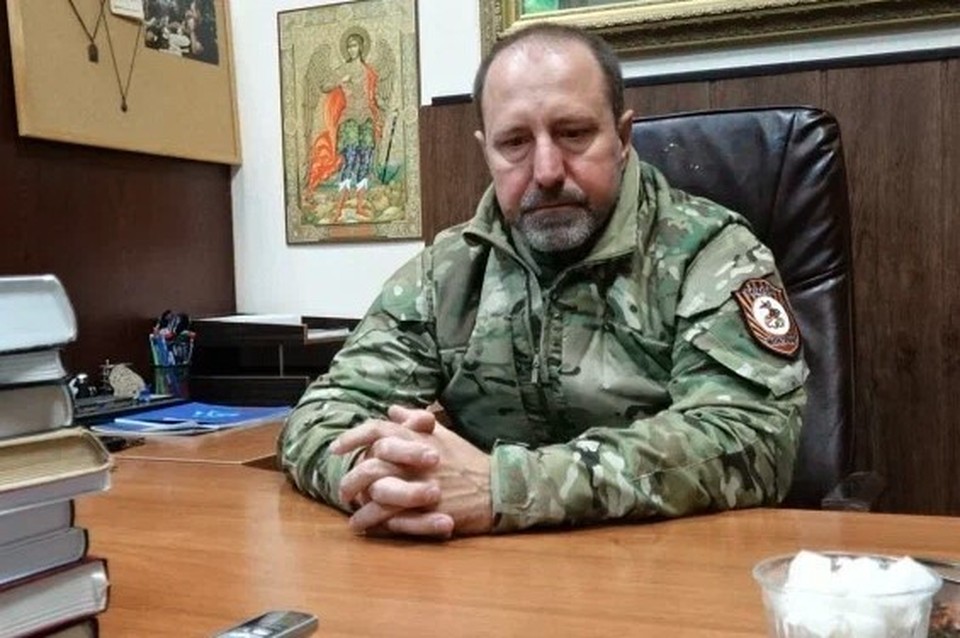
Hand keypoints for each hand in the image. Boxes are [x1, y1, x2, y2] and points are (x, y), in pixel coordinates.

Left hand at [332, 406, 492, 537]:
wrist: (498, 487)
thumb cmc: (468, 461)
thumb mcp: (442, 434)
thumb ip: (414, 422)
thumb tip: (392, 410)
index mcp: (417, 439)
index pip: (377, 430)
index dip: (352, 438)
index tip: (335, 449)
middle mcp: (415, 460)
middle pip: (370, 467)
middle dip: (351, 481)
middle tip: (342, 491)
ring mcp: (421, 486)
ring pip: (378, 498)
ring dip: (361, 511)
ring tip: (353, 520)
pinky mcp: (428, 512)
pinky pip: (395, 520)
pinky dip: (379, 525)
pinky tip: (370, 529)